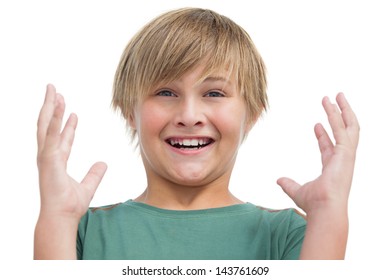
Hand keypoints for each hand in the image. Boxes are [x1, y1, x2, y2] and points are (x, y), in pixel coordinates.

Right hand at [37, 84, 106, 219]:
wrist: (62, 217)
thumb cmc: (70, 206)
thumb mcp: (88, 186)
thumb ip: (95, 174)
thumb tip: (104, 164)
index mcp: (57, 161)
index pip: (62, 138)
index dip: (67, 125)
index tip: (72, 112)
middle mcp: (49, 155)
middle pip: (49, 126)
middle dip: (51, 108)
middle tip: (54, 91)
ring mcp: (46, 155)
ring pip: (46, 124)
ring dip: (50, 106)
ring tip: (53, 90)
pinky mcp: (48, 157)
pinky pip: (52, 133)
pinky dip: (55, 118)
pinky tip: (58, 104)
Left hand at [277, 93, 358, 214]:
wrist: (324, 209)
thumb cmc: (313, 204)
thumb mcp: (296, 191)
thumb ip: (288, 184)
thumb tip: (278, 180)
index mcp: (333, 167)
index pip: (329, 147)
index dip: (323, 136)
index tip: (316, 124)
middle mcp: (342, 160)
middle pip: (343, 133)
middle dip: (339, 117)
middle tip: (334, 102)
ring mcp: (347, 155)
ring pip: (349, 127)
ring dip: (343, 110)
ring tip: (336, 95)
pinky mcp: (347, 152)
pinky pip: (345, 129)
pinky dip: (340, 115)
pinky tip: (334, 103)